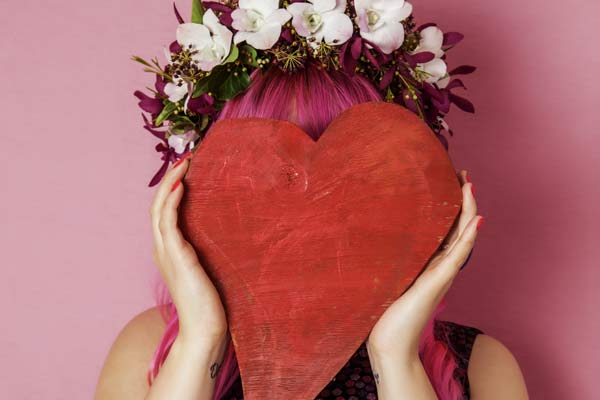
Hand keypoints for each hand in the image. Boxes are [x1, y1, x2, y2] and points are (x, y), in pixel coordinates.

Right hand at [150, 151, 227, 344]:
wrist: (205, 328)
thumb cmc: (210, 302)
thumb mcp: (207, 269)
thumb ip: (205, 252)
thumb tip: (223, 234)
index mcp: (169, 251)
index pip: (163, 213)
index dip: (170, 189)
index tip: (186, 170)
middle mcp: (162, 249)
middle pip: (156, 205)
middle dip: (169, 179)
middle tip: (185, 158)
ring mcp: (166, 252)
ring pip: (158, 209)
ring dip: (169, 183)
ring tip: (183, 163)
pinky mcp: (176, 256)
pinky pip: (168, 221)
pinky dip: (171, 201)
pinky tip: (181, 185)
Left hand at [367, 170, 482, 359]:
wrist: (389, 342)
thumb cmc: (385, 312)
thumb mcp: (388, 277)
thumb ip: (391, 261)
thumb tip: (375, 239)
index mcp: (429, 263)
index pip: (446, 229)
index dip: (451, 206)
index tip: (449, 180)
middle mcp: (440, 266)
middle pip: (459, 228)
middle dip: (463, 200)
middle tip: (464, 174)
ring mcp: (441, 274)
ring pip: (463, 237)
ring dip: (469, 211)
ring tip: (471, 187)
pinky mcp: (436, 282)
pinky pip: (457, 256)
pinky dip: (468, 238)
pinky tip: (476, 221)